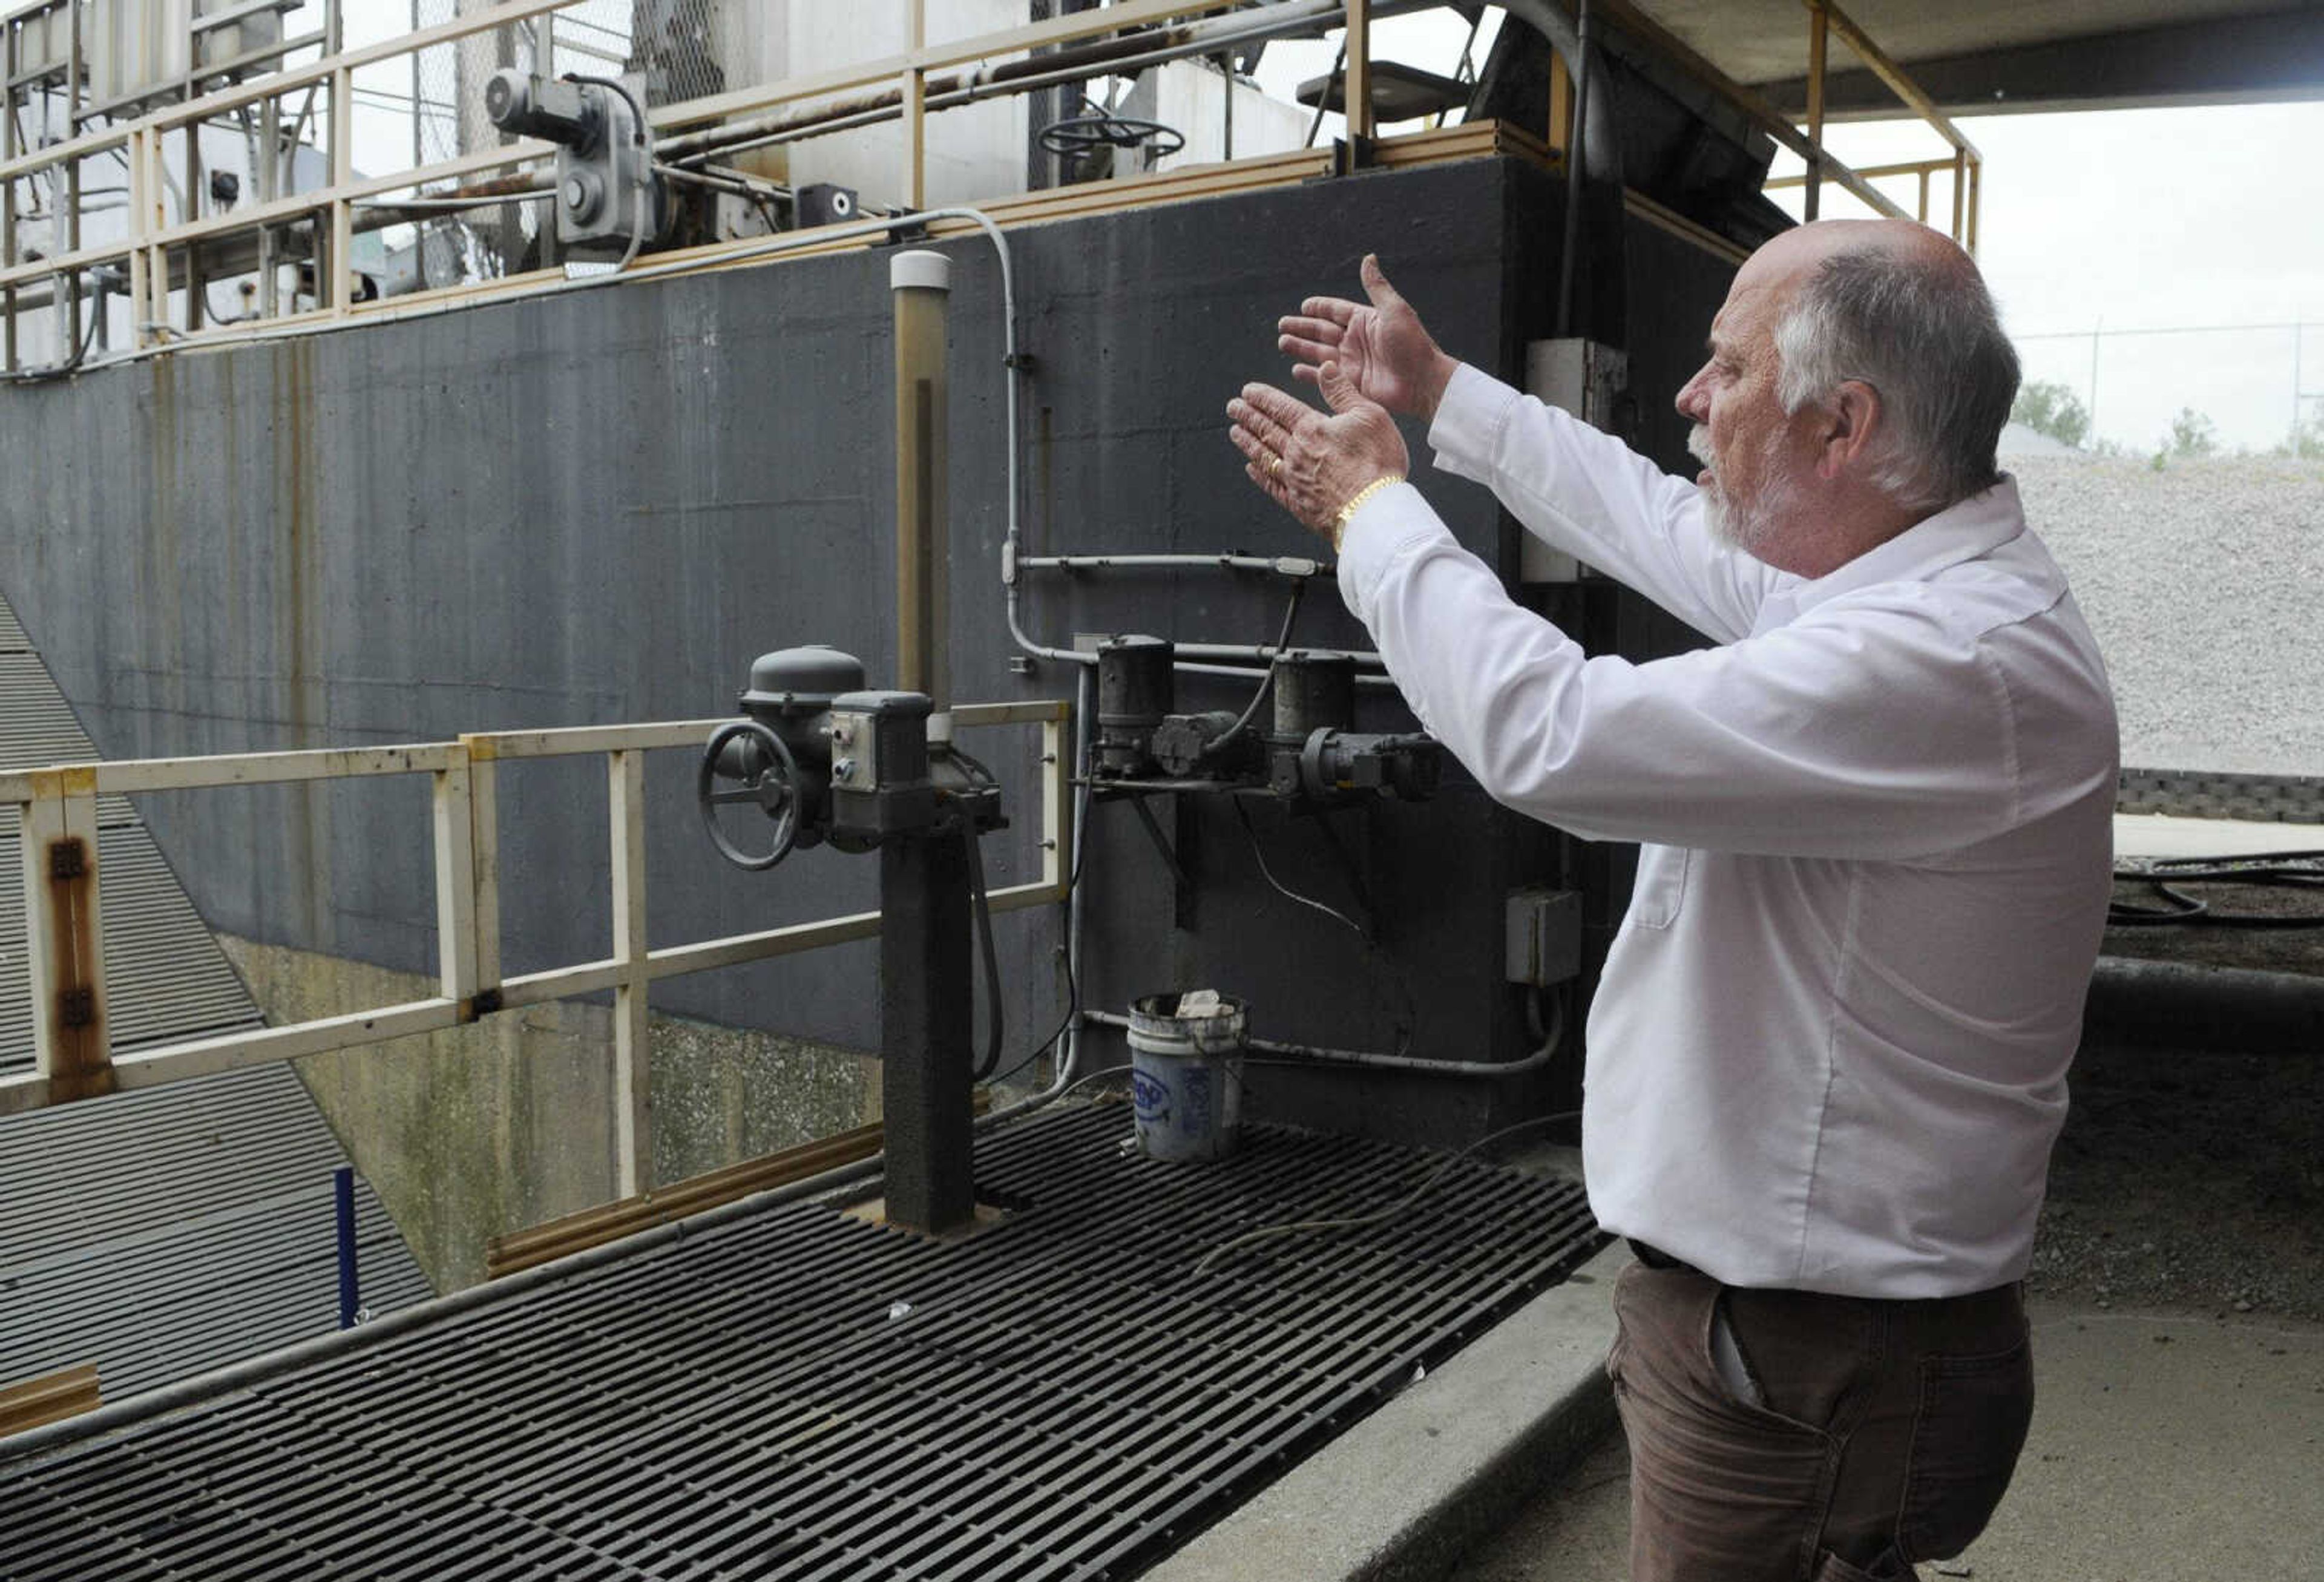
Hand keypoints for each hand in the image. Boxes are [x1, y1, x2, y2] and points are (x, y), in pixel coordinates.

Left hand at [1227, 362, 1408, 542]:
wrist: (1374, 511)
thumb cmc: (1377, 464)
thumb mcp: (1369, 415)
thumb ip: (1342, 391)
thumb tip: (1326, 369)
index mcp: (1312, 429)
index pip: (1280, 407)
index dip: (1262, 397)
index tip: (1248, 391)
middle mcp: (1297, 453)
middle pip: (1266, 430)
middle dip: (1247, 416)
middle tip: (1233, 408)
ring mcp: (1294, 479)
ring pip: (1263, 456)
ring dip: (1247, 442)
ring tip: (1235, 432)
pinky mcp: (1297, 503)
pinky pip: (1271, 486)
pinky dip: (1259, 476)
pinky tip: (1251, 469)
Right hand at [1277, 254, 1457, 422]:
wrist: (1422, 382)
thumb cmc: (1413, 345)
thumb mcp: (1394, 310)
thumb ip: (1375, 285)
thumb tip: (1368, 258)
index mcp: (1365, 320)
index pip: (1335, 311)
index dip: (1319, 308)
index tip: (1304, 306)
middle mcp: (1356, 340)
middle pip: (1322, 331)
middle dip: (1302, 328)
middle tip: (1283, 325)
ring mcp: (1352, 362)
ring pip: (1319, 352)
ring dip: (1300, 348)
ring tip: (1283, 343)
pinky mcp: (1351, 383)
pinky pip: (1325, 377)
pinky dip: (1310, 374)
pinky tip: (1295, 370)